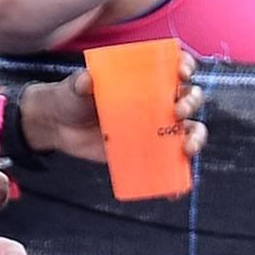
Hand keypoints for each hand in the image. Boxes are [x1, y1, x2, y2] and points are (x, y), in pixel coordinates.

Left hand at [18, 50, 206, 166]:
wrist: (59, 126)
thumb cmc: (72, 97)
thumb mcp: (75, 86)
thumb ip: (81, 83)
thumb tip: (87, 80)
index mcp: (145, 77)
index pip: (174, 66)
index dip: (185, 66)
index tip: (182, 73)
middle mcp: (157, 100)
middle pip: (188, 98)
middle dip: (191, 103)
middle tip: (177, 112)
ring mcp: (155, 128)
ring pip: (189, 130)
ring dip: (196, 138)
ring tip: (187, 149)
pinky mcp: (148, 152)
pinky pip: (171, 163)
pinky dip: (179, 177)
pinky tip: (178, 189)